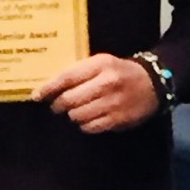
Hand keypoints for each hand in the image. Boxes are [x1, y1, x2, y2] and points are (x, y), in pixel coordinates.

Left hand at [33, 54, 160, 132]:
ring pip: (78, 115)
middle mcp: (106, 83)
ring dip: (72, 115)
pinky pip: (90, 127)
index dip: (48, 88)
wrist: (153, 83)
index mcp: (100, 65)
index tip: (36, 95)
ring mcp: (113, 103)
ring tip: (76, 110)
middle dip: (58, 104)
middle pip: (69, 99)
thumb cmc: (119, 71)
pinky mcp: (118, 119)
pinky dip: (85, 125)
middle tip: (57, 105)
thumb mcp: (101, 63)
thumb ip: (78, 72)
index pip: (67, 77)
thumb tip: (49, 87)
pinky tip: (89, 118)